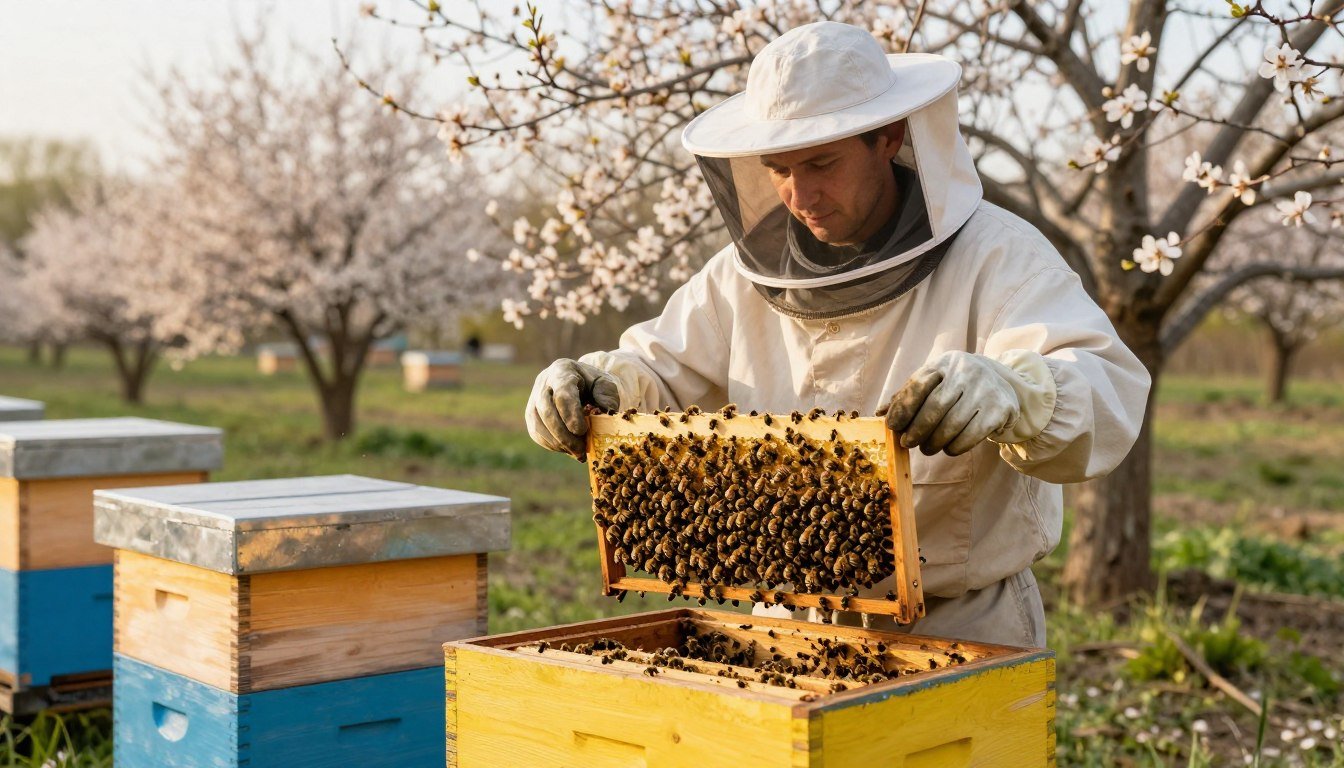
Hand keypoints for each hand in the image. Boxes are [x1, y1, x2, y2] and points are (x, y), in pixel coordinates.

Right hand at [525, 359, 620, 458]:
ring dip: (558, 442)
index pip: (561, 393)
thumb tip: (605, 411)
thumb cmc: (593, 384)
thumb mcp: (605, 383)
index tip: (582, 431)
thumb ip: (607, 395)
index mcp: (562, 370)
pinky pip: (536, 433)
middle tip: (581, 450)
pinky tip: (568, 449)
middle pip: (547, 411)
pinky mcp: (531, 414)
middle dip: (564, 434)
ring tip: (577, 452)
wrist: (578, 382)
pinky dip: (552, 444)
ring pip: (538, 424)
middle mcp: (543, 382)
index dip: (570, 414)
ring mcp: (534, 398)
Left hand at [878, 351, 1022, 456]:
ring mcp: (986, 388)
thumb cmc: (955, 388)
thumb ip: (907, 397)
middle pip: (935, 407)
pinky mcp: (1000, 408)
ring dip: (935, 442)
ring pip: (953, 424)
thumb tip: (879, 413)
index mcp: (945, 363)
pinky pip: (971, 435)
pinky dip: (955, 447)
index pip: (919, 385)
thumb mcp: (933, 385)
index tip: (893, 426)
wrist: (1000, 386)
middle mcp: (967, 371)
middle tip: (908, 443)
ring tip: (928, 448)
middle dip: (917, 430)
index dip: (902, 408)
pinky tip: (949, 448)